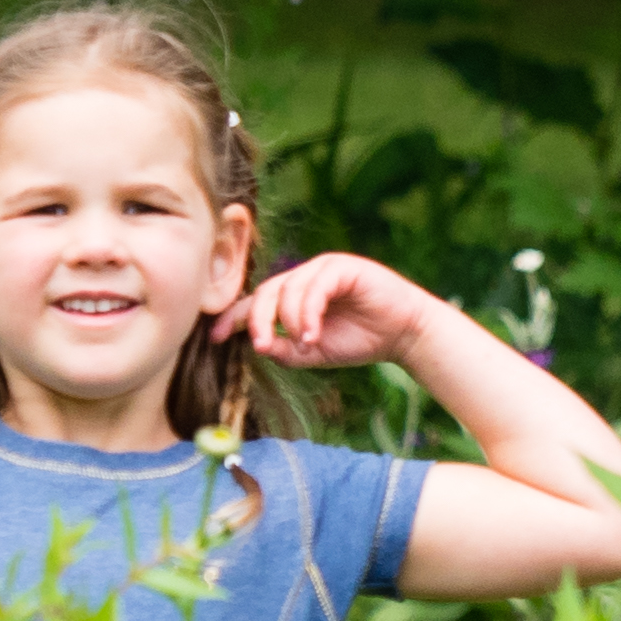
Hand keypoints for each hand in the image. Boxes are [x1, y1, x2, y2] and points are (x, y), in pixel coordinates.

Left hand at [222, 252, 447, 370]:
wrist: (404, 335)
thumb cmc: (361, 341)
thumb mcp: (314, 353)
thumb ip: (286, 350)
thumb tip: (259, 346)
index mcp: (294, 295)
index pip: (256, 302)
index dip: (233, 318)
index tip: (216, 339)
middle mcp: (305, 277)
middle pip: (265, 290)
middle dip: (257, 319)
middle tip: (262, 345)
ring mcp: (323, 268)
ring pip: (288, 287)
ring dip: (289, 320)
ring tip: (305, 344)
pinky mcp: (343, 267)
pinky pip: (315, 286)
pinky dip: (308, 312)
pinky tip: (313, 334)